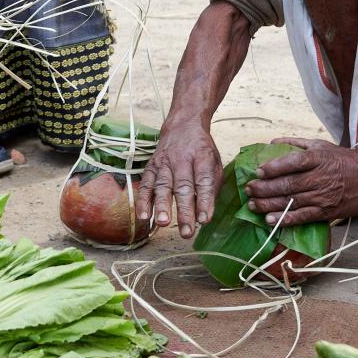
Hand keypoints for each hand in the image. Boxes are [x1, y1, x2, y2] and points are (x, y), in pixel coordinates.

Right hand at [136, 117, 221, 237]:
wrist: (182, 126)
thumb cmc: (201, 151)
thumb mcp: (214, 163)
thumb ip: (212, 188)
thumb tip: (205, 216)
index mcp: (202, 156)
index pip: (203, 180)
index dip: (204, 201)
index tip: (204, 220)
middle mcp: (181, 159)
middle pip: (183, 186)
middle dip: (184, 210)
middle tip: (186, 231)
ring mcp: (164, 162)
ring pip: (162, 185)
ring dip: (162, 205)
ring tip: (163, 222)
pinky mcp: (151, 166)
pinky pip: (145, 184)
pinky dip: (143, 200)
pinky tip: (143, 216)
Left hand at [244, 137, 357, 226]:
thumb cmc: (346, 160)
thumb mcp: (323, 145)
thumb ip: (296, 143)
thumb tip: (272, 142)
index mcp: (318, 158)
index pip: (292, 162)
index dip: (273, 168)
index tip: (258, 171)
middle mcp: (320, 177)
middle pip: (287, 184)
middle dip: (264, 188)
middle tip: (248, 190)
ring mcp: (324, 196)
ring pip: (292, 202)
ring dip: (269, 204)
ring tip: (253, 205)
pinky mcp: (328, 212)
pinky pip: (303, 217)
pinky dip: (286, 219)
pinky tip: (271, 220)